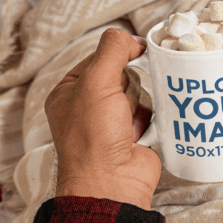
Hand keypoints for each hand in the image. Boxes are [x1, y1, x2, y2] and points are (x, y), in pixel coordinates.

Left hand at [45, 28, 160, 209]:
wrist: (112, 185)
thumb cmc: (93, 140)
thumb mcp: (95, 82)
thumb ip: (112, 50)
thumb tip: (129, 37)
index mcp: (70, 92)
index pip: (100, 56)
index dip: (119, 53)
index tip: (136, 51)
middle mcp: (89, 106)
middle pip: (124, 74)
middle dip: (130, 85)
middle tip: (124, 99)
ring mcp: (112, 122)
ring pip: (140, 92)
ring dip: (142, 103)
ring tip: (131, 120)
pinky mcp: (134, 135)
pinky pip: (152, 112)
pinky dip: (153, 118)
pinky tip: (144, 128)